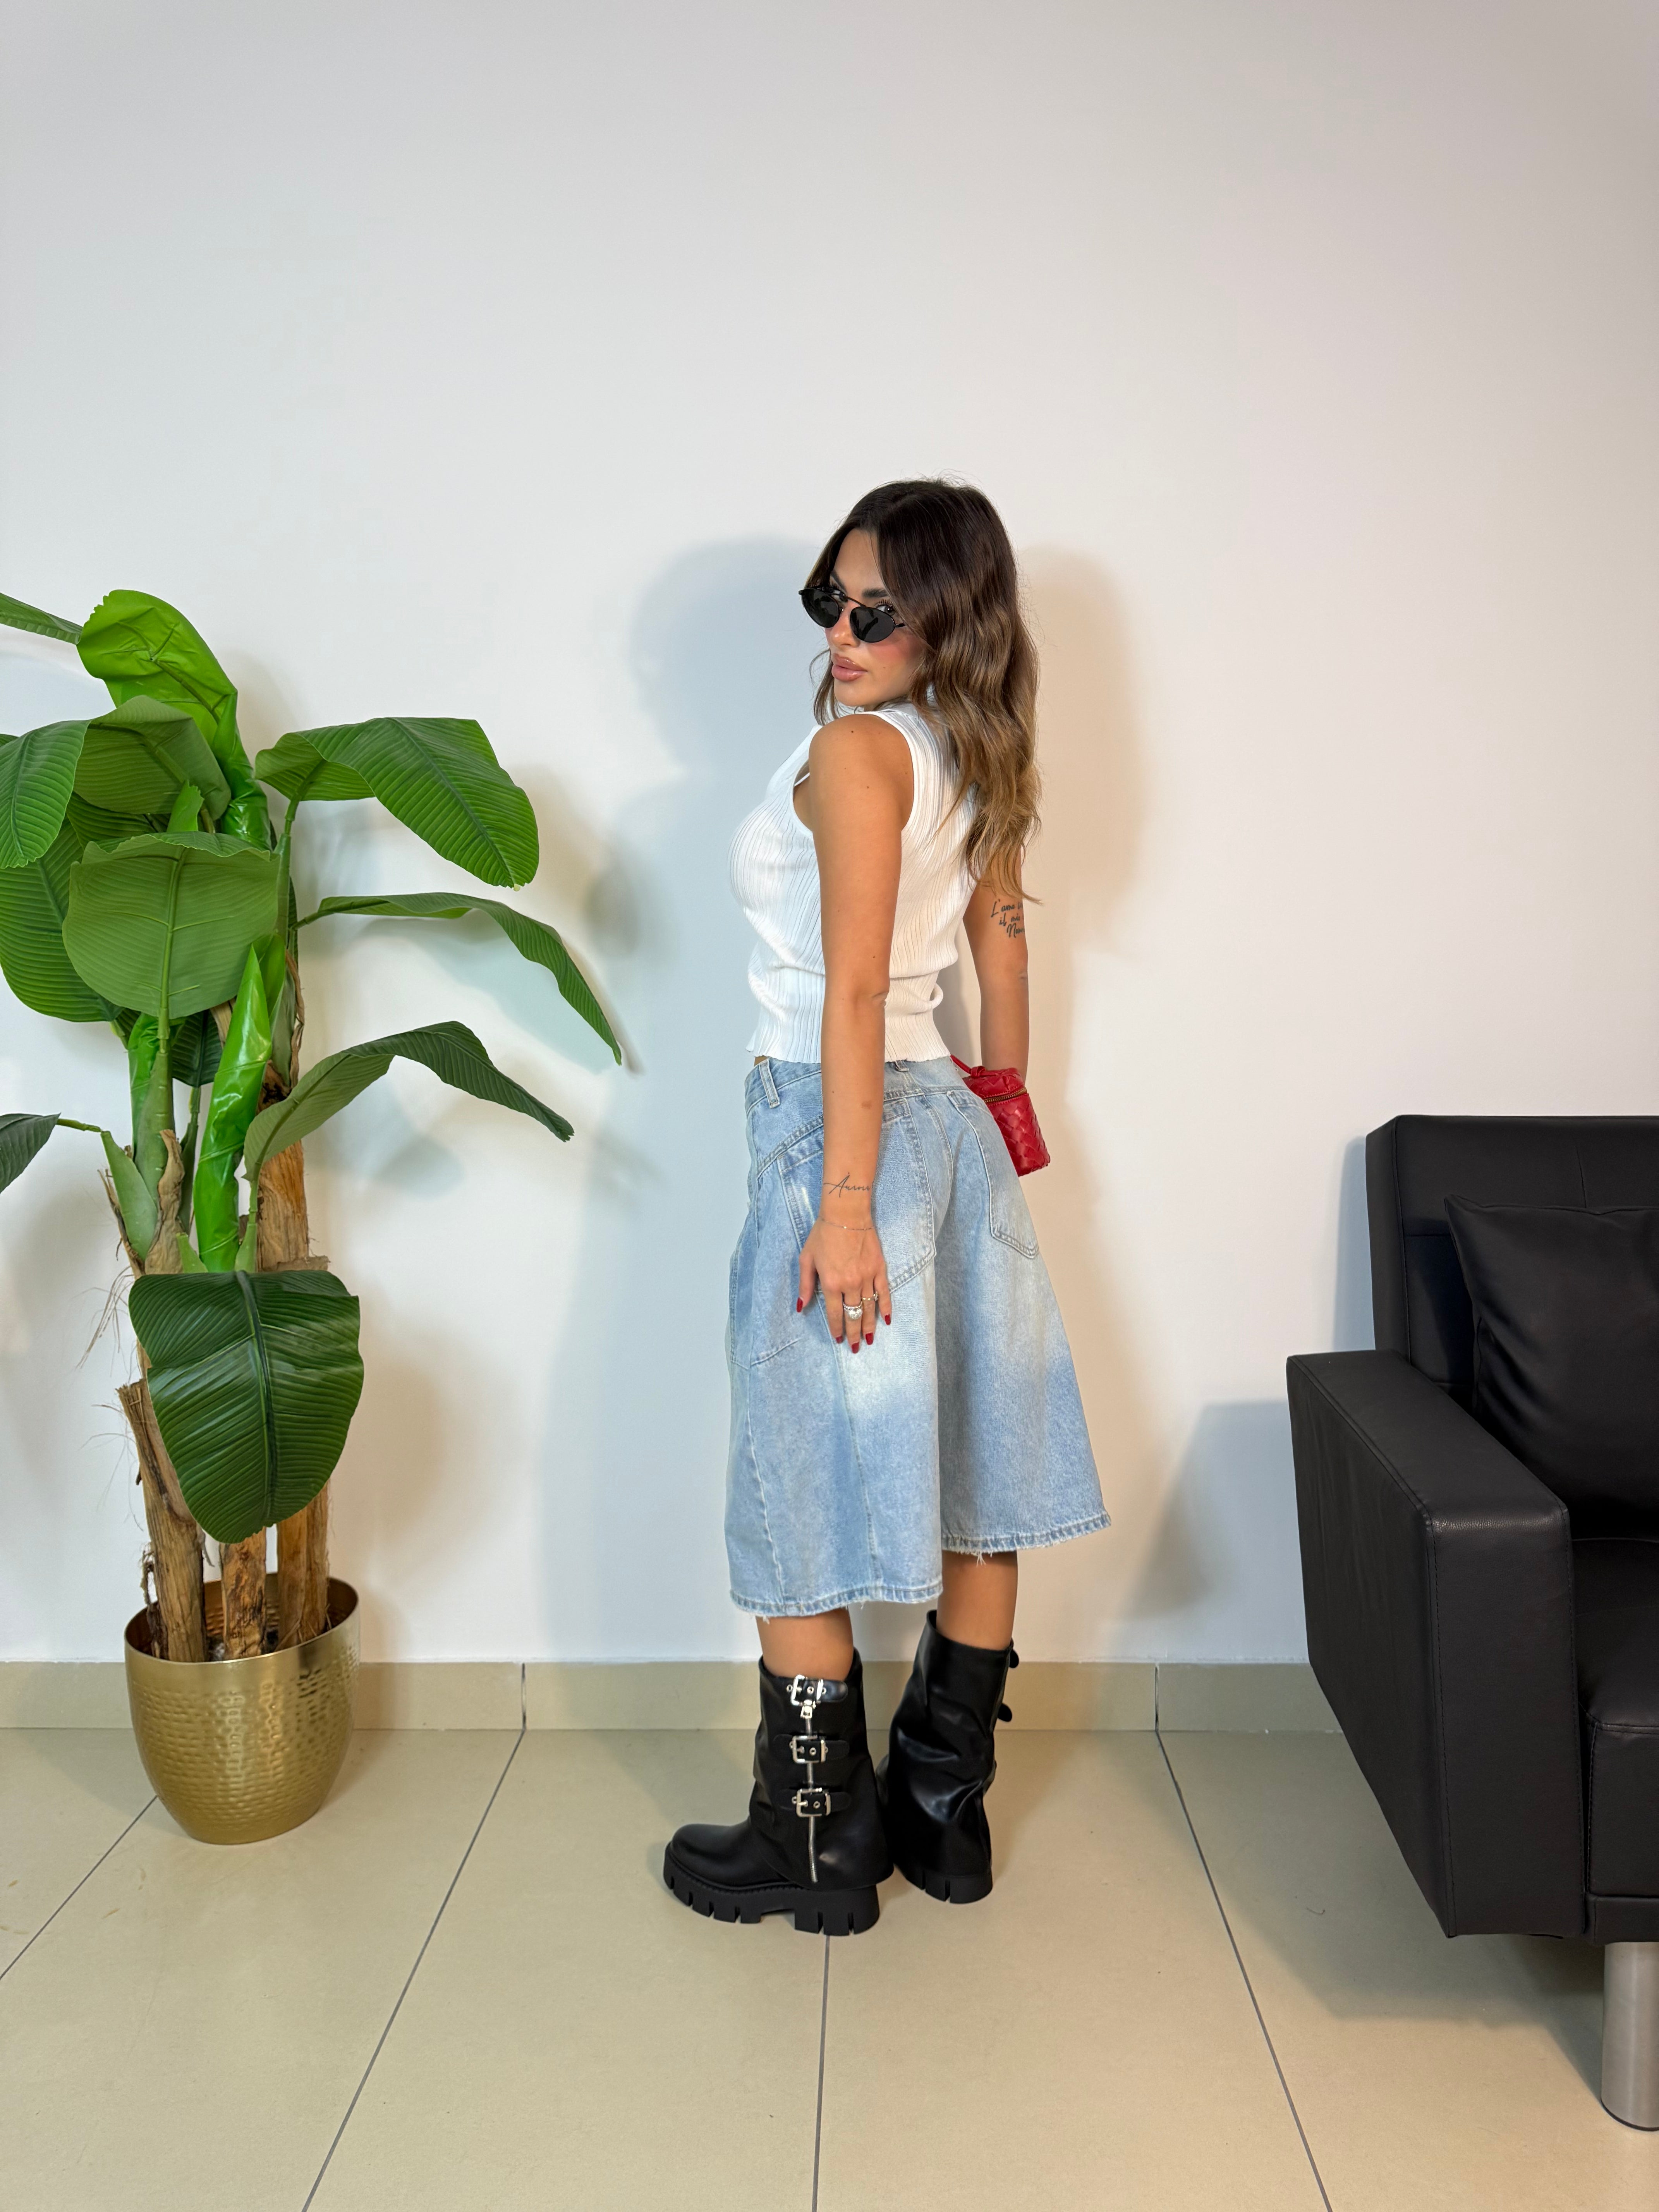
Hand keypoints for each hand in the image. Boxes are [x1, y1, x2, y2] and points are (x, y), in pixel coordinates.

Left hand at [798, 1218, 891, 1351]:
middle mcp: (850, 1284)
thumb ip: (805, 1285)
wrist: (846, 1214)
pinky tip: (886, 1320)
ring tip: (870, 1339)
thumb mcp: (806, 1259)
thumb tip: (800, 1307)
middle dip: (853, 1334)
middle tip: (855, 1347)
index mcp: (831, 1284)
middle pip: (853, 1316)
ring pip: (869, 1308)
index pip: (835, 1314)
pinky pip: (884, 1293)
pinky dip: (886, 1308)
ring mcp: (867, 1277)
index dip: (836, 1329)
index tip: (838, 1340)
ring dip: (869, 1326)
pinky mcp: (879, 1269)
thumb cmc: (823, 1234)